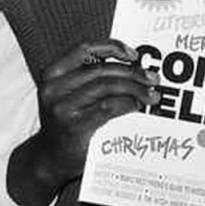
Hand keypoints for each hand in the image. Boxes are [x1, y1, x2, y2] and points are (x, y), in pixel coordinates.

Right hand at [34, 39, 159, 185]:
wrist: (51, 158)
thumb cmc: (70, 122)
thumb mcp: (72, 94)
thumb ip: (93, 78)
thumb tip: (136, 67)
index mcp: (53, 74)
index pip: (84, 49)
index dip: (112, 47)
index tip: (134, 55)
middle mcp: (54, 88)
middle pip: (102, 69)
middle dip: (132, 72)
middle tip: (153, 79)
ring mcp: (61, 107)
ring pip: (106, 86)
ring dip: (135, 88)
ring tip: (152, 95)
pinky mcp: (73, 126)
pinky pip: (107, 106)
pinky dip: (127, 103)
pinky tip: (138, 106)